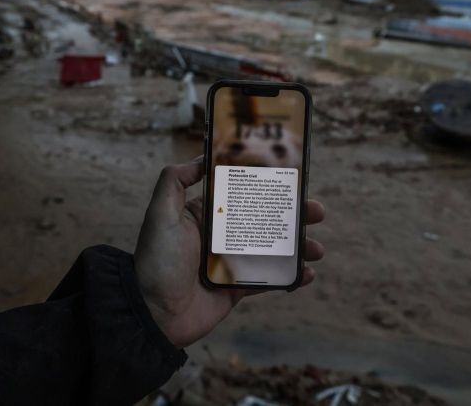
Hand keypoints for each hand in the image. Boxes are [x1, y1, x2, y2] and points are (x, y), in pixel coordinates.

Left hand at [134, 157, 324, 347]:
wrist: (153, 314)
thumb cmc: (157, 261)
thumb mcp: (161, 213)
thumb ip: (176, 180)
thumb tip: (204, 156)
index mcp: (205, 214)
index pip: (242, 194)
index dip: (267, 186)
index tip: (292, 179)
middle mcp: (220, 235)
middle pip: (264, 219)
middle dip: (293, 215)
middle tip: (317, 212)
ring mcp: (231, 262)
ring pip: (272, 249)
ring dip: (298, 247)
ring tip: (317, 248)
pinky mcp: (237, 287)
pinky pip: (269, 279)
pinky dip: (290, 277)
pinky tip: (308, 273)